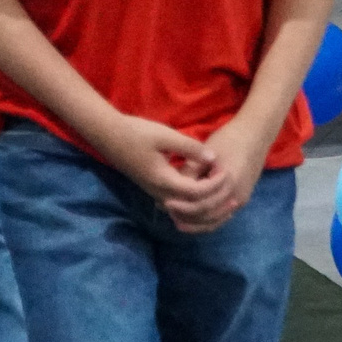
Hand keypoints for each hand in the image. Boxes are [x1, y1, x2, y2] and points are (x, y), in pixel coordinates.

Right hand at [93, 113, 225, 214]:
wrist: (108, 136)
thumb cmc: (136, 133)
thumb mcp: (165, 135)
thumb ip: (189, 148)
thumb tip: (213, 158)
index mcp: (164, 181)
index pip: (197, 193)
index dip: (215, 184)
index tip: (226, 170)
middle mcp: (160, 193)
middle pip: (193, 208)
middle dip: (215, 201)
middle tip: (232, 190)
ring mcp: (156, 193)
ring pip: (186, 209)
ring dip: (206, 205)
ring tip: (224, 196)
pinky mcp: (154, 189)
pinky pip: (179, 204)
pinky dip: (195, 202)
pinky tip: (205, 190)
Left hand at [161, 116, 264, 231]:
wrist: (255, 135)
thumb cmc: (228, 139)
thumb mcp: (205, 154)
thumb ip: (190, 173)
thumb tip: (171, 191)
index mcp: (226, 183)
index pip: (200, 204)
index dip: (181, 206)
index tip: (165, 203)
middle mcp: (236, 196)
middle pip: (207, 216)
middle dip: (186, 216)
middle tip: (168, 211)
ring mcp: (241, 200)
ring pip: (216, 221)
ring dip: (196, 223)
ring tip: (177, 219)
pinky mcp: (242, 199)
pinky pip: (223, 217)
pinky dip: (208, 221)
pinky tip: (194, 219)